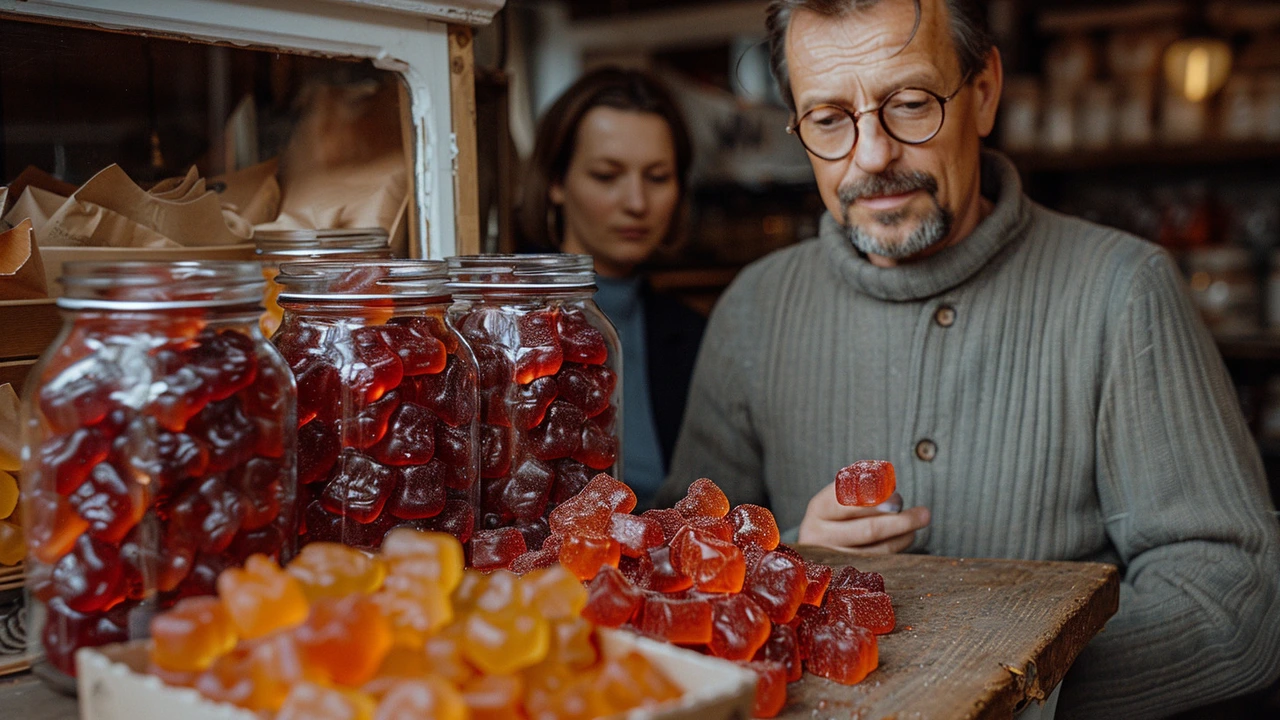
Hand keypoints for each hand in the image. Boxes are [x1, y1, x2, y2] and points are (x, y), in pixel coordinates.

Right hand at [797, 483, 930, 552]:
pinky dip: (897, 549)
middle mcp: (819, 537)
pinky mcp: (846, 575)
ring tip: (919, 521)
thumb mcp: (842, 494)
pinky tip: (907, 536)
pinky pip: (879, 563)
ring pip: (877, 550)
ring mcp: (832, 559)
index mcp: (819, 509)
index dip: (876, 500)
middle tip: (923, 514)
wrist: (820, 538)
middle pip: (867, 530)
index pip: (849, 503)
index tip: (898, 497)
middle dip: (900, 521)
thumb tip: (894, 495)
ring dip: (903, 536)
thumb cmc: (840, 509)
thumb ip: (863, 489)